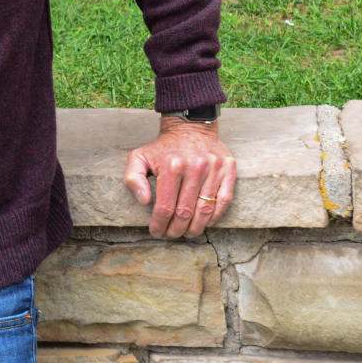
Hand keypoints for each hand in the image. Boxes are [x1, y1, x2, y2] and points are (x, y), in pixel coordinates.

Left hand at [123, 116, 235, 238]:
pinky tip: (205, 222)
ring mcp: (214, 168)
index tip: (156, 231)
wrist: (189, 128)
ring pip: (205, 210)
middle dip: (176, 229)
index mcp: (171, 166)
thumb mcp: (139, 157)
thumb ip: (133, 178)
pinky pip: (223, 201)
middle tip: (171, 234)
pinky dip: (214, 217)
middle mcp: (194, 167)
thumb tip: (144, 201)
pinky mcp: (228, 169)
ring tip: (187, 233)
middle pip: (185, 212)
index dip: (159, 224)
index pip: (165, 207)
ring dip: (195, 228)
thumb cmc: (163, 148)